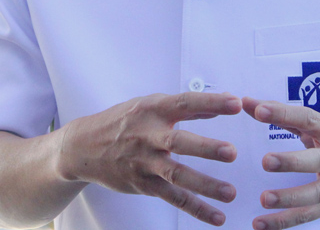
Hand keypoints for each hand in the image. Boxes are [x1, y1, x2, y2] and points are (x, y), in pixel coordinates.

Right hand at [57, 92, 241, 225]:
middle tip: (232, 152)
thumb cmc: (124, 121)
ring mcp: (145, 162)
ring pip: (177, 175)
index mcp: (152, 109)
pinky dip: (195, 208)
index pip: (185, 103)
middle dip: (205, 147)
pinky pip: (172, 198)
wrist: (83, 147)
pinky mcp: (143, 184)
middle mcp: (148, 135)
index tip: (236, 103)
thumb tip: (223, 103)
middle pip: (179, 142)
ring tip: (230, 193)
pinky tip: (216, 217)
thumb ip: (184, 106)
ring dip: (204, 185)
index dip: (210, 103)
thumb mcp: (148, 105)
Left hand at [242, 98, 319, 229]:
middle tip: (265, 161)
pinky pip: (310, 215)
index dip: (283, 113)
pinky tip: (262, 224)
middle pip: (315, 160)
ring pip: (316, 193)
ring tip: (264, 199)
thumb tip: (245, 102)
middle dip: (291, 162)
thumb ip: (285, 116)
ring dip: (289, 198)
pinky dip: (286, 221)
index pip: (307, 119)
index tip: (258, 109)